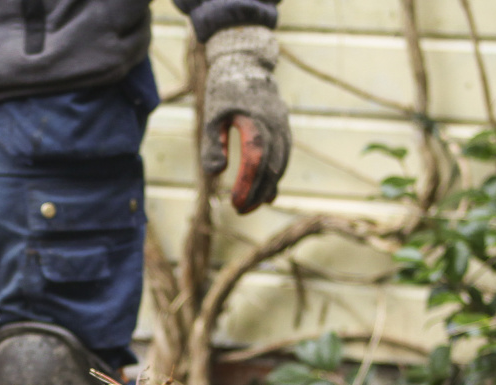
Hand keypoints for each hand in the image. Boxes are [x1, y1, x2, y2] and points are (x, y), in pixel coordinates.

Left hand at [199, 25, 289, 213]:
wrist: (246, 63)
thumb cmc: (224, 90)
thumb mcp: (211, 115)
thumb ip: (213, 143)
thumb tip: (216, 173)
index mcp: (255, 118)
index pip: (255, 156)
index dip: (247, 182)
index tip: (235, 202)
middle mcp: (274, 123)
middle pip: (271, 165)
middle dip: (257, 192)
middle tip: (240, 210)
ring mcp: (283, 126)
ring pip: (281, 164)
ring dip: (267, 188)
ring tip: (251, 207)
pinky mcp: (284, 129)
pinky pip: (283, 158)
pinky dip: (275, 177)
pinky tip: (266, 196)